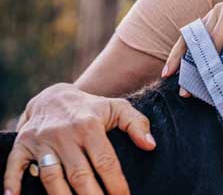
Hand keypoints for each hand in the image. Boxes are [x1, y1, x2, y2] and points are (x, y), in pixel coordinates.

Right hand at [3, 83, 155, 194]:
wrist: (54, 96)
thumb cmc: (91, 108)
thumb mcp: (117, 108)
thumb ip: (137, 124)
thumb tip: (151, 145)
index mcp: (90, 126)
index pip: (105, 161)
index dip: (116, 183)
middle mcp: (65, 134)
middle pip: (79, 174)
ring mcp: (42, 140)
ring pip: (52, 177)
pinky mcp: (22, 145)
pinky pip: (14, 166)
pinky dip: (12, 184)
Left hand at [161, 3, 222, 94]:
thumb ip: (217, 58)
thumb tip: (195, 80)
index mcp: (213, 17)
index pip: (188, 37)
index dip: (177, 56)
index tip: (167, 74)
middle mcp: (218, 11)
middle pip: (196, 42)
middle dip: (190, 67)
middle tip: (185, 90)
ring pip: (212, 44)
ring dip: (209, 68)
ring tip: (206, 87)